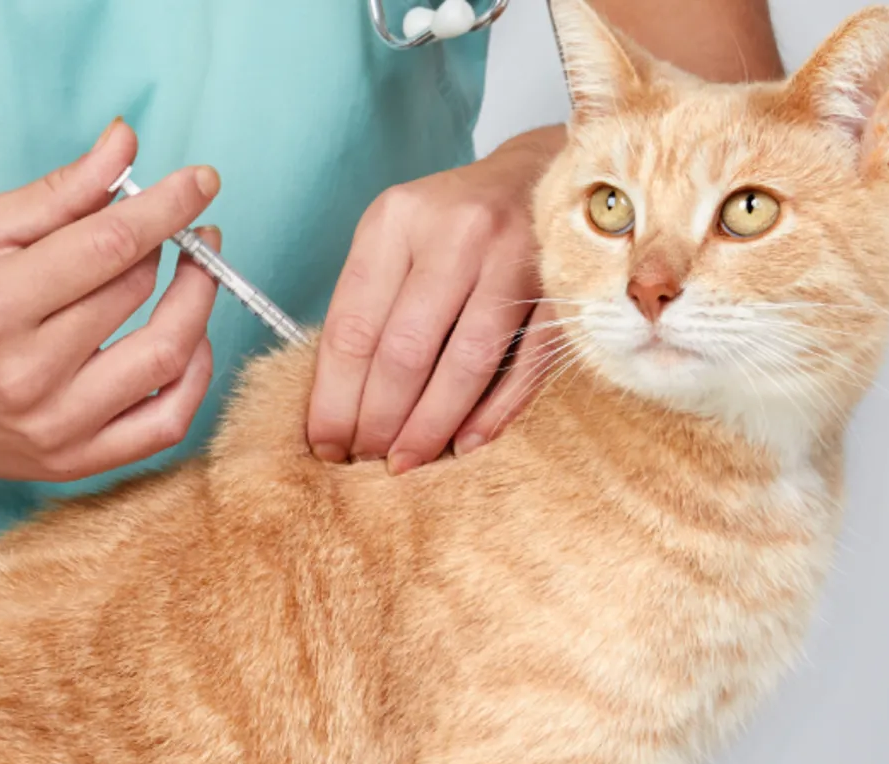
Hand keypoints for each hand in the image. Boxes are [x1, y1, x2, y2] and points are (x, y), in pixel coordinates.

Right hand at [0, 122, 223, 482]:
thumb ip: (59, 190)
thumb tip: (125, 143)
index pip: (108, 245)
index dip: (166, 206)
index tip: (201, 181)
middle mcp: (27, 372)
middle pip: (135, 292)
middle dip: (172, 246)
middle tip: (178, 225)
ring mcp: (54, 425)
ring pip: (166, 358)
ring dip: (197, 303)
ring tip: (197, 271)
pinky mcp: (71, 462)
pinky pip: (164, 425)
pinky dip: (194, 378)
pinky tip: (190, 339)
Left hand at [307, 125, 568, 473]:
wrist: (542, 176)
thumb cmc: (453, 222)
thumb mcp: (397, 238)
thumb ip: (369, 304)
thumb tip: (338, 403)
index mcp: (397, 220)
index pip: (353, 328)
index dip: (335, 398)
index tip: (324, 442)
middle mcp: (456, 234)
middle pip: (404, 352)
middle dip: (377, 421)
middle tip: (364, 460)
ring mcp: (515, 258)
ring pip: (464, 365)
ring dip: (429, 427)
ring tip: (405, 462)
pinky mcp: (564, 287)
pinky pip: (523, 366)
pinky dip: (491, 413)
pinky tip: (463, 444)